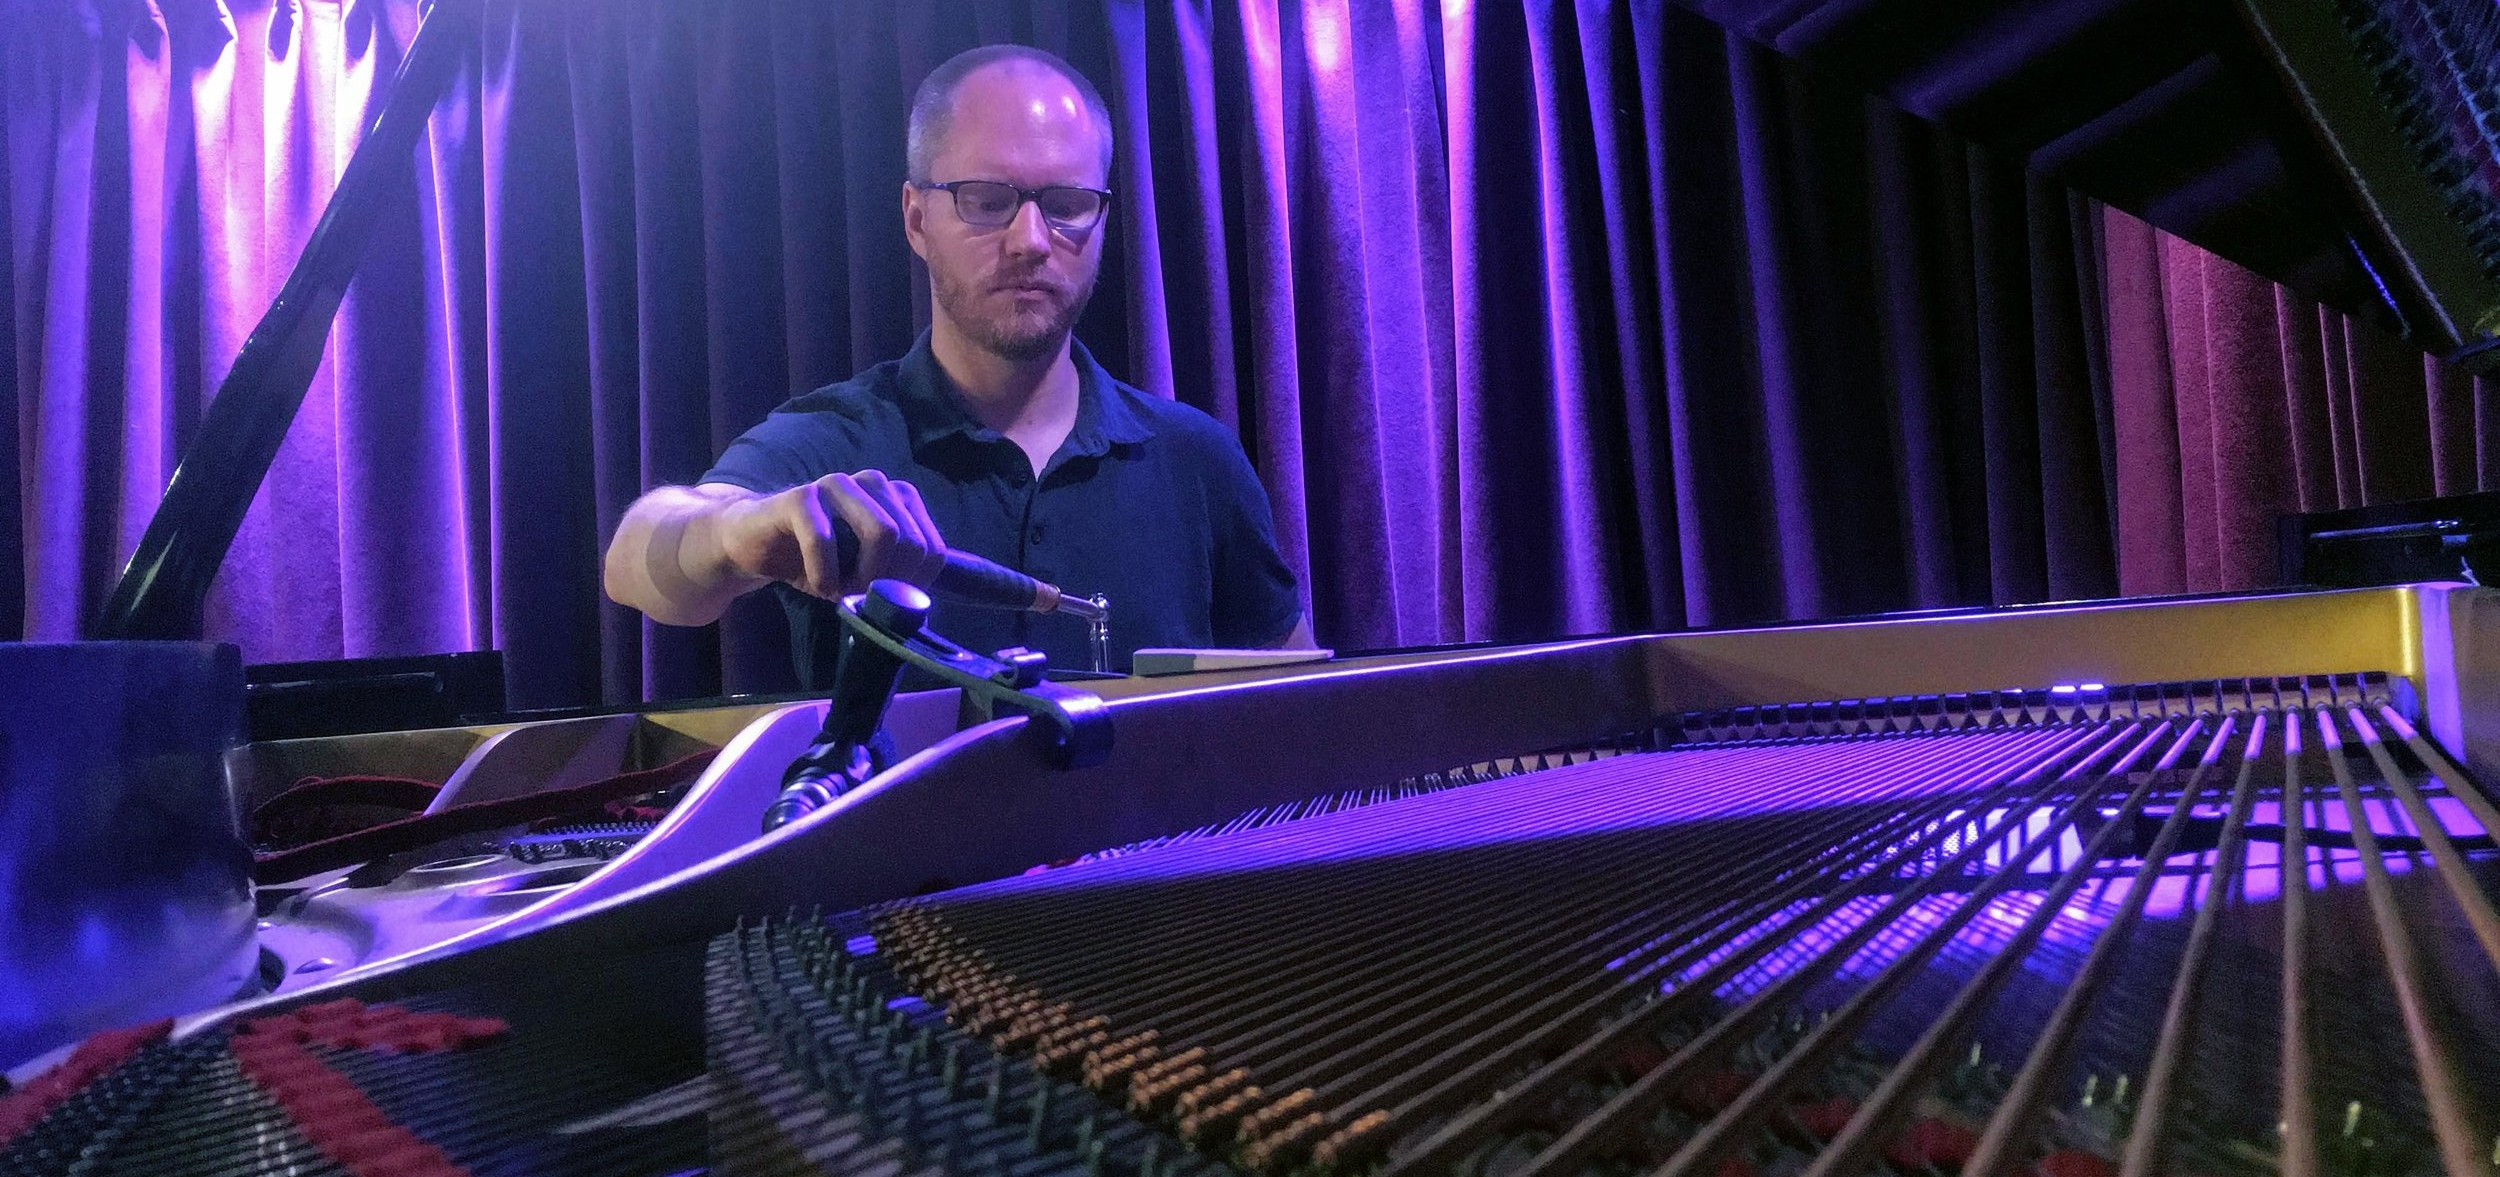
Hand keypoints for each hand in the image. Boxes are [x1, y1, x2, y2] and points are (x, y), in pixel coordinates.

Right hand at [715, 470, 947, 597]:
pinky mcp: (800, 496)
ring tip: (841, 592)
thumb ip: (896, 580)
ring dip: (864, 577)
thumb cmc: (816, 560)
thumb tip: (917, 606)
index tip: (885, 602)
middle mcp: (874, 483)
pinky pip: (825, 540)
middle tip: (860, 599)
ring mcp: (838, 484)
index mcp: (897, 498)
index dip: (913, 586)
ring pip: (881, 532)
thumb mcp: (864, 574)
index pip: (933, 548)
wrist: (753, 543)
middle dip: (889, 583)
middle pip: (911, 542)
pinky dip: (824, 575)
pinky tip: (817, 586)